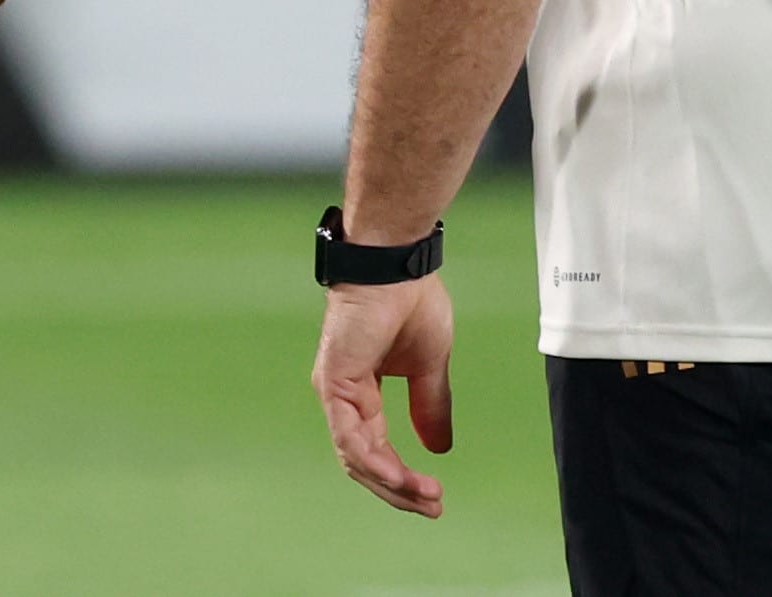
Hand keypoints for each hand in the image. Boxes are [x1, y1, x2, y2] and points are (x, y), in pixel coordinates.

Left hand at [313, 275, 454, 517]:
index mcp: (361, 393)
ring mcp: (334, 392)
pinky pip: (349, 436)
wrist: (397, 264)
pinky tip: (398, 476)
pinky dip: (374, 461)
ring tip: (425, 496)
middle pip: (365, 462)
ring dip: (391, 482)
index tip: (435, 495)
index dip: (404, 477)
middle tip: (433, 507)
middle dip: (399, 490)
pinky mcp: (333, 383)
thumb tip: (439, 448)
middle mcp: (343, 398)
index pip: (377, 449)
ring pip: (356, 457)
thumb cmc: (410, 301)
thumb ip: (430, 406)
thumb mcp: (429, 366)